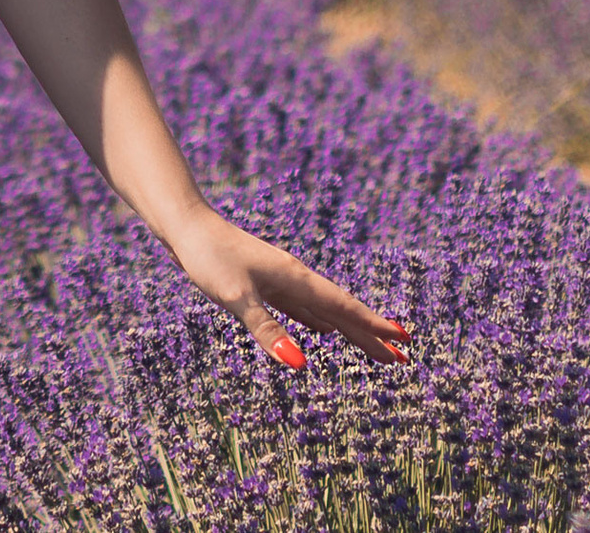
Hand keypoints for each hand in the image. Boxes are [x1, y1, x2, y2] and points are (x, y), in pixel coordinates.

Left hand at [163, 209, 413, 369]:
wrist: (184, 225)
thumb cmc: (208, 257)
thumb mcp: (236, 296)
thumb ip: (267, 329)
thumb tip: (300, 365)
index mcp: (296, 279)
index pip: (344, 308)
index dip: (374, 327)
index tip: (405, 341)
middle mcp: (294, 278)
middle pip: (340, 312)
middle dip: (370, 336)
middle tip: (401, 359)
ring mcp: (279, 279)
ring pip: (323, 310)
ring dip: (348, 330)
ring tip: (373, 347)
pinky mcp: (262, 282)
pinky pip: (301, 307)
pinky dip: (318, 321)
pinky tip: (322, 330)